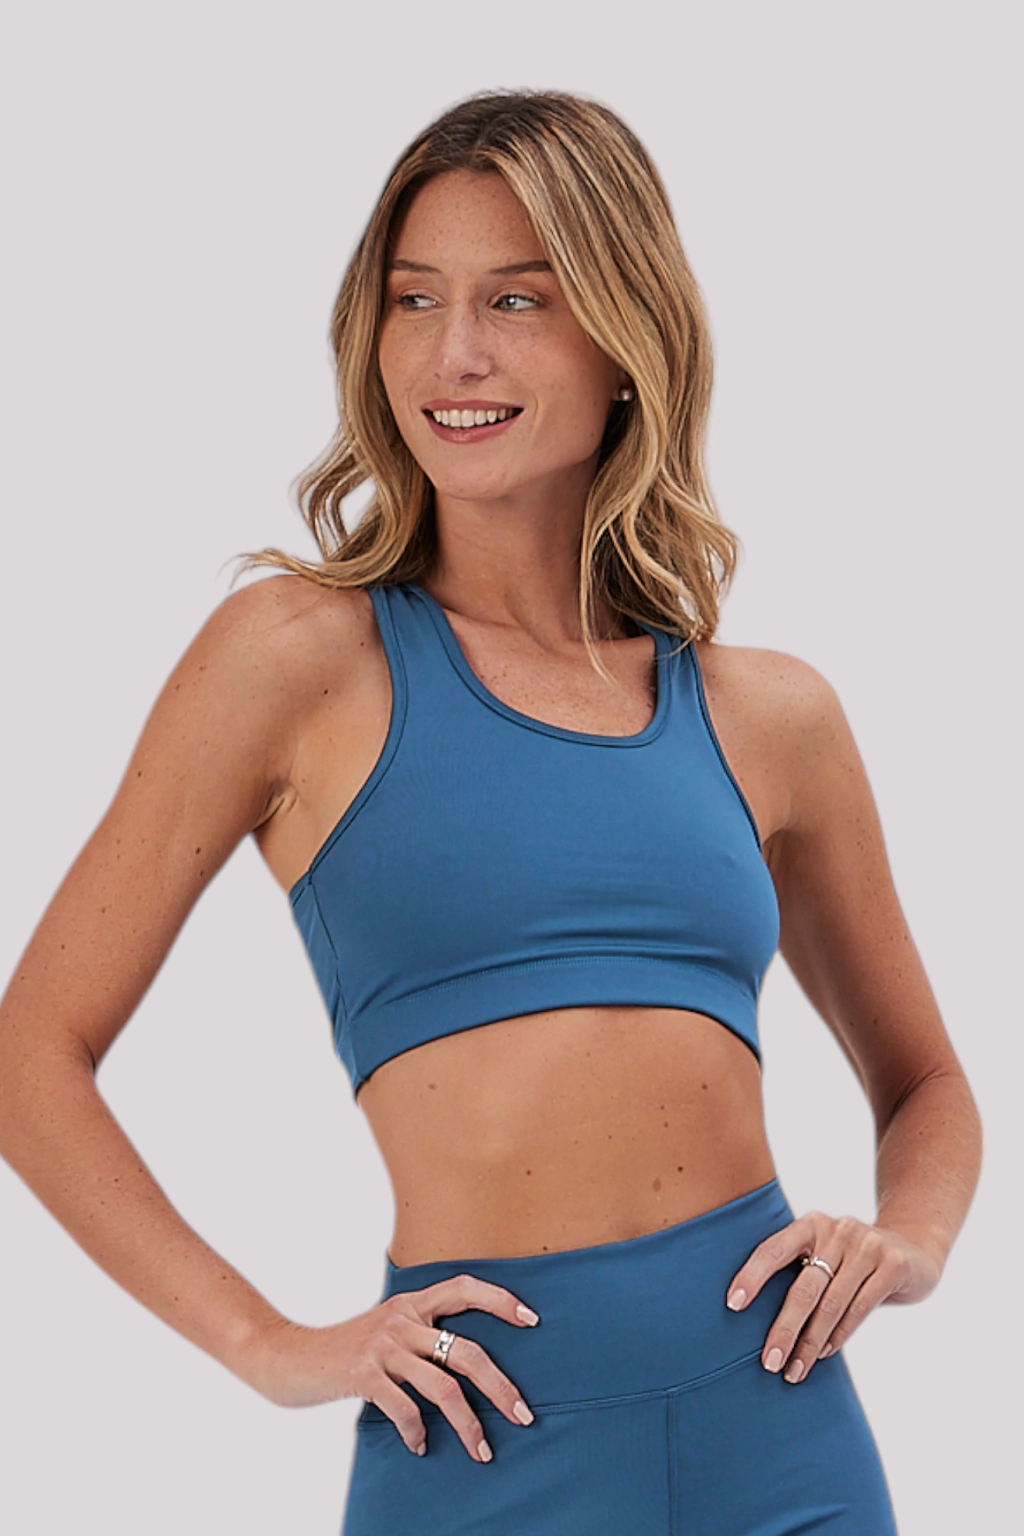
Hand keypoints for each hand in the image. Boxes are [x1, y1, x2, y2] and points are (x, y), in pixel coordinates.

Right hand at [249, 1274, 539, 1460]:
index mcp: (411, 1304)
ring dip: (468, 1424)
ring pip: (444, 1387)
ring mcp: (383, 1346)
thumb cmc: (344, 1349)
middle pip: (467, 1351)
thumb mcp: (385, 1330)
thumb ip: (417, 1336)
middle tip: (523, 1415)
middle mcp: (401, 1319)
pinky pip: (407, 1409)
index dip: (499, 1299)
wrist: (289, 1357)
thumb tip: (462, 1365)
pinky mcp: (364, 1373)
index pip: (463, 1288)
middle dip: (500, 1387)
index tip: (531, 1319)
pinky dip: (419, 1433)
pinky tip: (422, 1446)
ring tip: (482, 1450)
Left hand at [724, 1210, 941, 1384]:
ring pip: (831, 1304)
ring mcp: (867, 1245)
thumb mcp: (826, 1253)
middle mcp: (837, 1229)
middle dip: (784, 1329)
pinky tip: (823, 1354)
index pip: (773, 1249)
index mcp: (810, 1224)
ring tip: (794, 1370)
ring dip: (810, 1344)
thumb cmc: (853, 1261)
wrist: (913, 1250)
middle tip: (768, 1362)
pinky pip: (859, 1309)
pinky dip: (838, 1335)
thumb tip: (753, 1321)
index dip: (752, 1276)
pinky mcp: (892, 1265)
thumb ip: (800, 1272)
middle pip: (803, 1287)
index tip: (733, 1305)